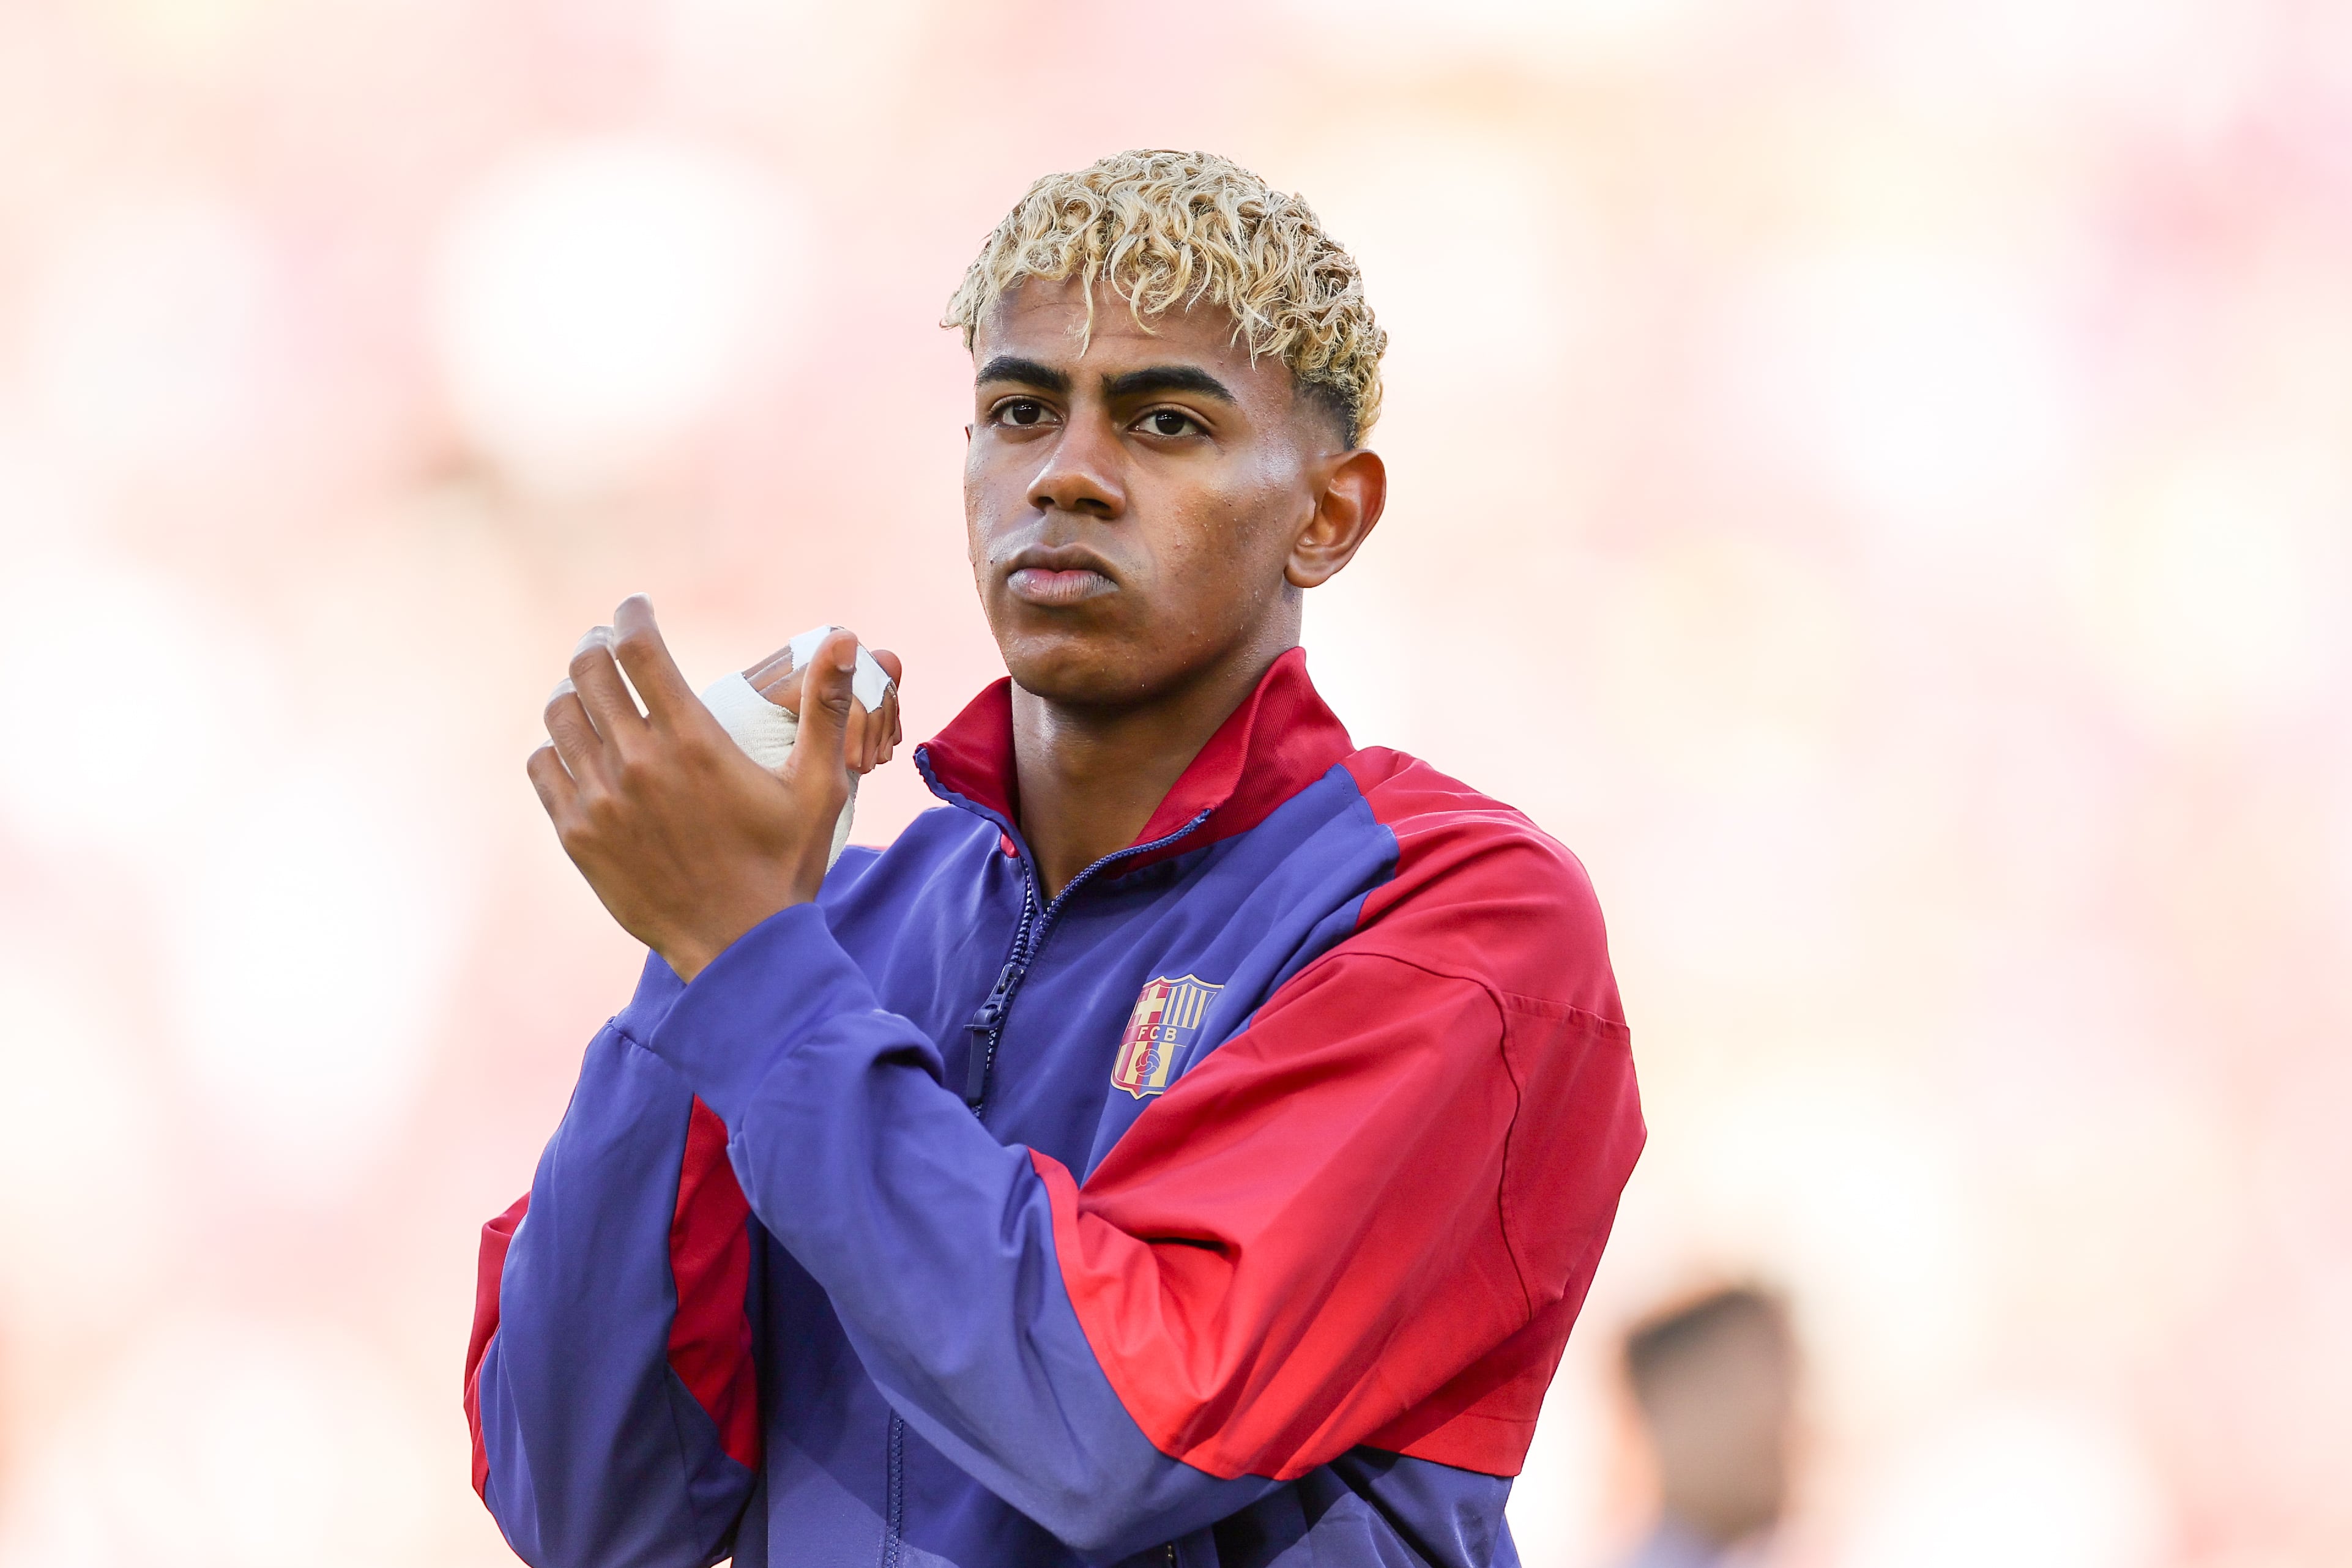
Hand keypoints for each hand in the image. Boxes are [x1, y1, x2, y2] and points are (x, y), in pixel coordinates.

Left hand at [526, 596, 878, 980]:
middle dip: (598, 644)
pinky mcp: (577, 835)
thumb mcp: (819, 785)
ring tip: (592, 693)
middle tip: (608, 642)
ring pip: (560, 715)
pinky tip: (579, 749)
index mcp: (693, 741)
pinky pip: (544, 766)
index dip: (633, 615)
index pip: (640, 648)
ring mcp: (600, 800)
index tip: (637, 607)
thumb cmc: (785, 863)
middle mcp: (638, 763)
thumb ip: (826, 707)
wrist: (739, 947)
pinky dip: (556, 746)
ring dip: (574, 692)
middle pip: (589, 670)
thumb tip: (846, 638)